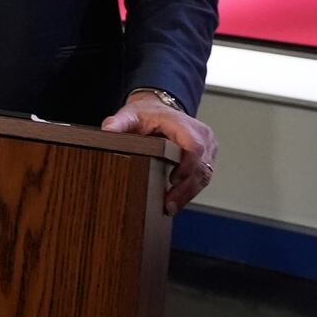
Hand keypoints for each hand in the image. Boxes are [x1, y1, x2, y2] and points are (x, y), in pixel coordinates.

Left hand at [101, 91, 217, 215]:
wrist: (159, 109)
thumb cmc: (147, 113)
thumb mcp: (131, 115)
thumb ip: (119, 122)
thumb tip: (107, 129)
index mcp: (183, 124)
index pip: (193, 147)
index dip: (187, 166)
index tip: (172, 181)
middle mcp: (201, 134)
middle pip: (201, 166)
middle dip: (185, 188)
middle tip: (168, 205)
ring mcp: (208, 146)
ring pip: (204, 175)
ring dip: (188, 193)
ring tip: (171, 207)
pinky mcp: (208, 156)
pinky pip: (203, 176)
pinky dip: (191, 189)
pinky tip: (177, 200)